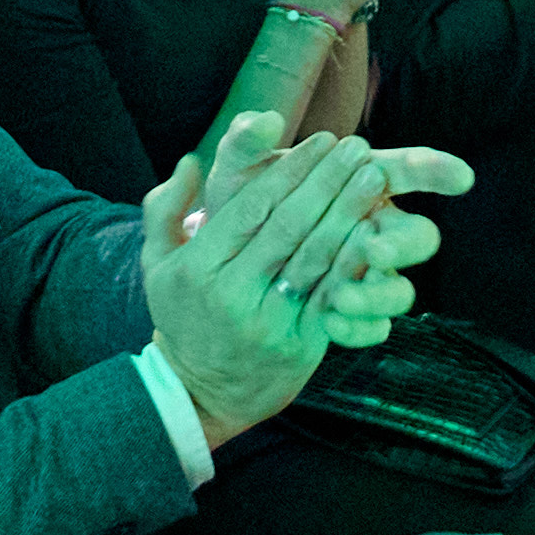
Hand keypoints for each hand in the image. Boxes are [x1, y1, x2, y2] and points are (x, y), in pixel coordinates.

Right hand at [138, 115, 465, 443]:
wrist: (200, 392)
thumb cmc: (184, 316)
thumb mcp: (157, 264)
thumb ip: (164, 209)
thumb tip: (189, 161)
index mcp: (200, 266)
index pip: (252, 207)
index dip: (290, 171)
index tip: (321, 141)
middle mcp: (232, 292)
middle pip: (289, 226)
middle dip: (328, 182)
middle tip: (359, 148)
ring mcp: (268, 321)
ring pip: (316, 257)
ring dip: (350, 213)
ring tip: (375, 178)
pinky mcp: (299, 344)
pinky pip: (332, 296)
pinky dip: (356, 262)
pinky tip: (377, 233)